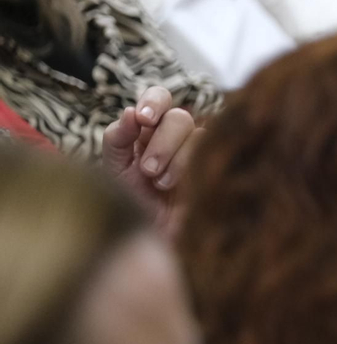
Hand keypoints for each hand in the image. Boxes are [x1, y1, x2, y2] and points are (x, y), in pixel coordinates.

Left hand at [101, 86, 201, 237]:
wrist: (146, 245)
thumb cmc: (128, 208)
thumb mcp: (113, 171)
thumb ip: (117, 139)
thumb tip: (130, 111)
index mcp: (149, 132)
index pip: (160, 98)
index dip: (155, 101)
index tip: (143, 118)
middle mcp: (175, 139)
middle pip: (180, 116)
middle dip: (162, 141)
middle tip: (148, 171)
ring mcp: (198, 155)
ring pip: (199, 133)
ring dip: (178, 158)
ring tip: (162, 186)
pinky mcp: (215, 169)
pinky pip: (214, 151)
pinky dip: (193, 165)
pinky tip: (183, 188)